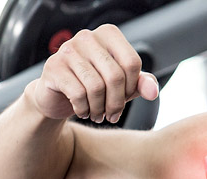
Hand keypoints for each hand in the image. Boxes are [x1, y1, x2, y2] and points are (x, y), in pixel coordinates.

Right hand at [29, 24, 159, 121]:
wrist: (57, 96)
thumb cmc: (93, 86)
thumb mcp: (122, 85)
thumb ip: (140, 84)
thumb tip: (152, 91)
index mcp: (108, 34)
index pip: (132, 62)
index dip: (132, 87)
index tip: (124, 99)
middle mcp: (87, 37)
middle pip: (115, 76)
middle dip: (117, 103)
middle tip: (112, 115)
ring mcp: (68, 49)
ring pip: (96, 87)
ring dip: (100, 109)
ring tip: (98, 115)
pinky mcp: (54, 67)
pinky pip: (78, 94)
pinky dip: (84, 109)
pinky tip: (83, 111)